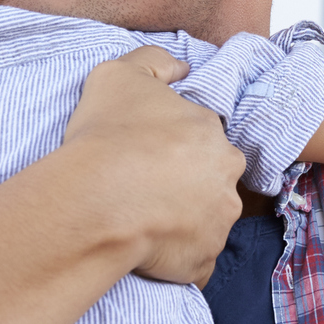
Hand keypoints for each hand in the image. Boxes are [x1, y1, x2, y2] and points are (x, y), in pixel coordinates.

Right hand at [62, 46, 244, 284]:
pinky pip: (194, 262)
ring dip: (184, 222)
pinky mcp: (203, 261)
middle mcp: (226, 178)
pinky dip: (176, 259)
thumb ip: (154, 62)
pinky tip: (147, 250)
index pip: (202, 140)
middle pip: (211, 182)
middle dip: (187, 186)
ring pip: (207, 222)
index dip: (174, 148)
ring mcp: (219, 223)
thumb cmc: (108, 135)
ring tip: (142, 221)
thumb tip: (181, 68)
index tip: (146, 156)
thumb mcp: (120, 73)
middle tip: (145, 191)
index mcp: (213, 134)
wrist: (97, 199)